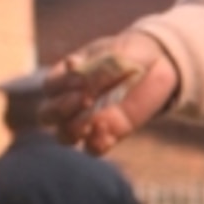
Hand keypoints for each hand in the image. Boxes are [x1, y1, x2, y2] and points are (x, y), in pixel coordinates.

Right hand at [43, 32, 177, 154]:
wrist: (156, 63)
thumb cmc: (128, 54)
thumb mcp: (116, 54)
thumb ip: (95, 65)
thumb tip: (71, 66)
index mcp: (66, 78)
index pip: (50, 88)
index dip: (62, 86)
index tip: (84, 79)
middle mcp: (71, 102)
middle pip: (47, 116)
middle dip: (60, 110)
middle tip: (85, 99)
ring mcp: (89, 120)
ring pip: (64, 137)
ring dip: (74, 131)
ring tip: (94, 119)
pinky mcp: (110, 133)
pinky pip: (93, 148)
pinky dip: (95, 143)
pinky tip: (107, 129)